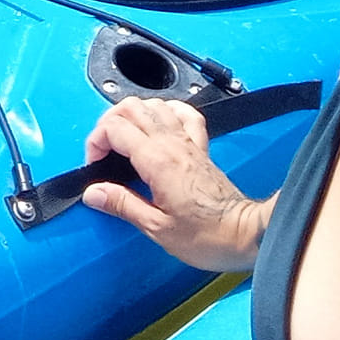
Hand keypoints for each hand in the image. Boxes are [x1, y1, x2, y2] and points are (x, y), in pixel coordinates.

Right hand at [81, 96, 271, 271]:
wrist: (246, 234)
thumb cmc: (208, 236)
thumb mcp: (157, 228)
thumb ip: (122, 204)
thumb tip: (93, 192)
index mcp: (157, 161)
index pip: (115, 128)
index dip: (96, 142)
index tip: (95, 164)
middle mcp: (173, 144)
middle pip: (131, 107)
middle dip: (108, 123)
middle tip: (103, 150)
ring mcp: (188, 142)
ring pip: (154, 104)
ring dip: (133, 115)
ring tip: (124, 139)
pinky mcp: (200, 147)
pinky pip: (183, 113)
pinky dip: (165, 111)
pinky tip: (158, 124)